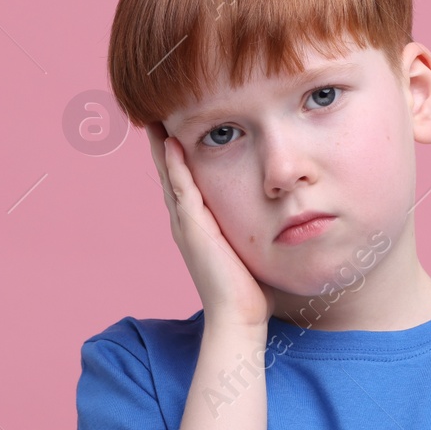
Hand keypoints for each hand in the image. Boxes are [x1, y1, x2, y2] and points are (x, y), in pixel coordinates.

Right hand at [147, 121, 275, 330]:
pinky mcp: (193, 228)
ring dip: (160, 146)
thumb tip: (277, 215)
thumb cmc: (250, 289)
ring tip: (153, 117)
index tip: (176, 126)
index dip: (177, 155)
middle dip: (161, 143)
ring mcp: (186, 224)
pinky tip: (170, 141)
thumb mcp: (250, 247)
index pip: (183, 181)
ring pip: (169, 176)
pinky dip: (173, 165)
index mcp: (197, 225)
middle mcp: (186, 221)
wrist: (239, 316)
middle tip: (153, 112)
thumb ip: (253, 228)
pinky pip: (181, 189)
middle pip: (168, 173)